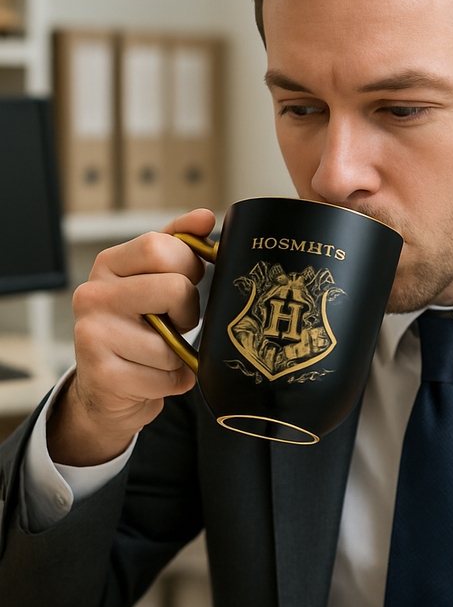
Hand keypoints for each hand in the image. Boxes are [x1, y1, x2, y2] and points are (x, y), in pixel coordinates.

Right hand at [47, 209, 215, 466]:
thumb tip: (205, 217)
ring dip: (179, 355)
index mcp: (108, 265)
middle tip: (173, 322)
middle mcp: (92, 295)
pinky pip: (167, 377)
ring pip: (173, 342)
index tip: (186, 281)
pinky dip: (173, 381)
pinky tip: (153, 377)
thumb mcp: (151, 280)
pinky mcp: (103, 374)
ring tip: (158, 354)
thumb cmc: (136, 329)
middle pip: (175, 289)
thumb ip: (178, 245)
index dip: (188, 265)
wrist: (107, 389)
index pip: (160, 246)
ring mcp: (93, 335)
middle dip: (188, 312)